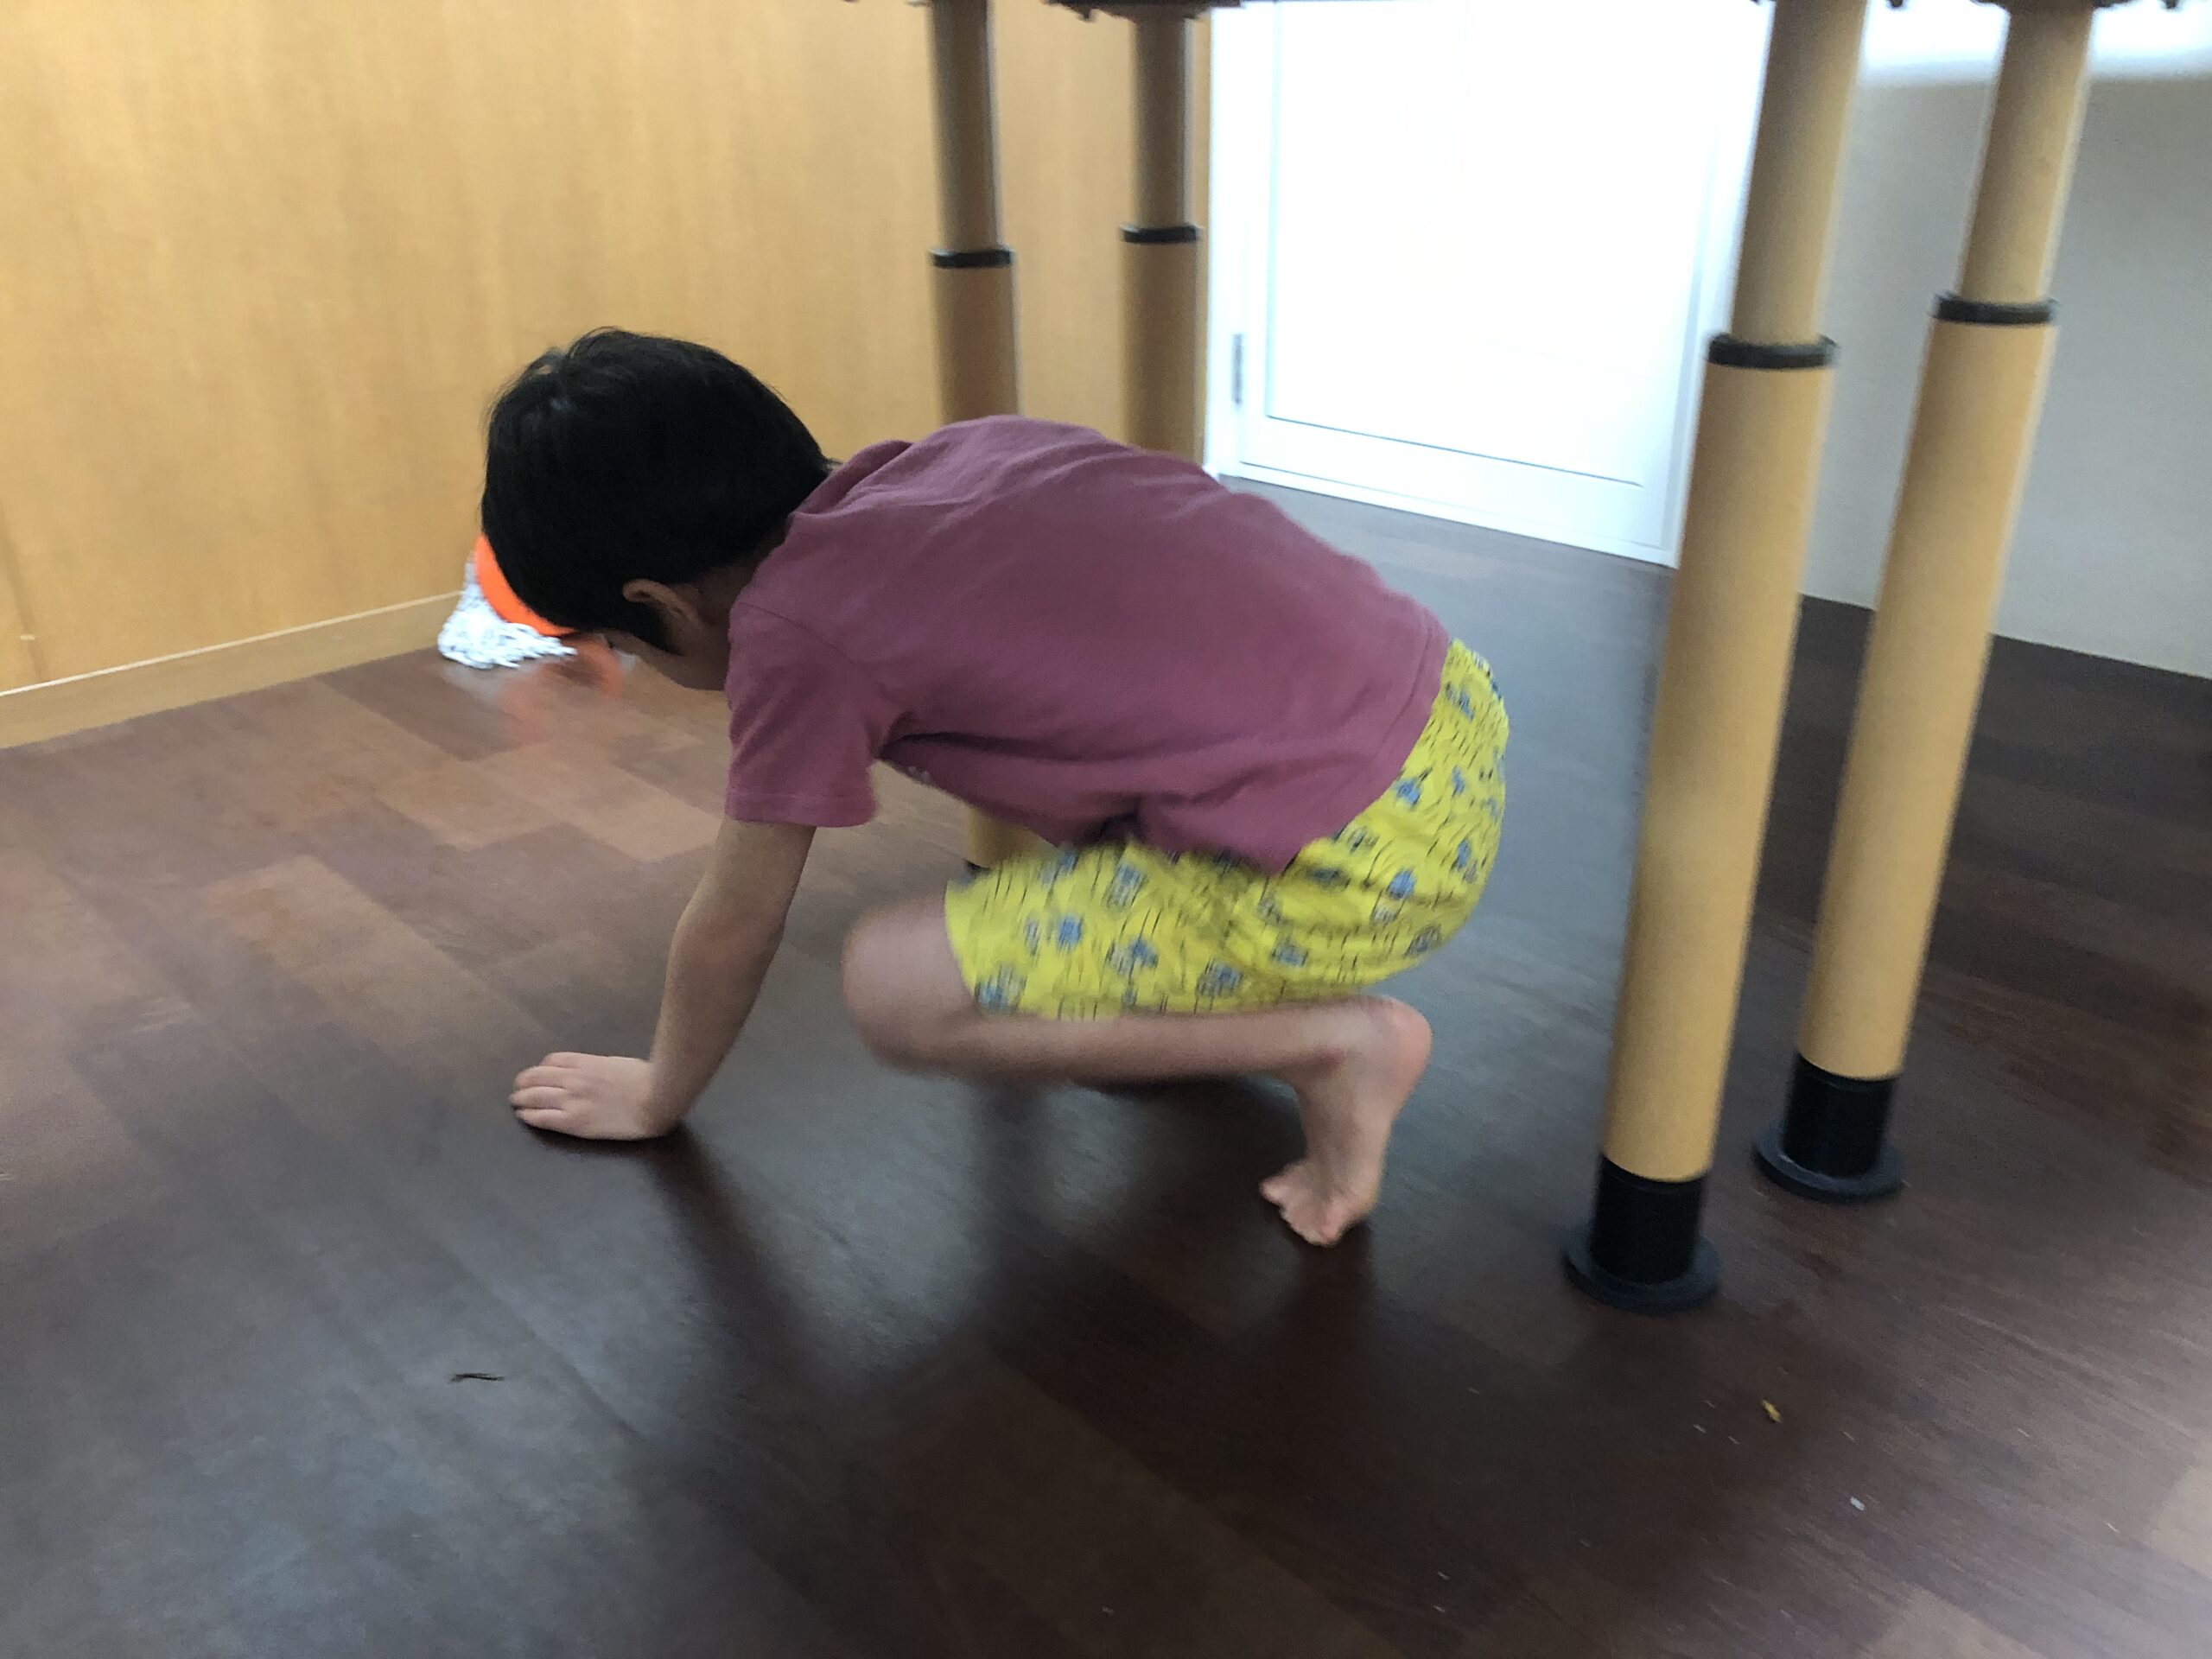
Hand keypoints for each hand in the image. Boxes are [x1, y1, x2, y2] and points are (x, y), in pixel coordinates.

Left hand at [509, 1053, 677, 1140]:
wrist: (654, 1100)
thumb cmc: (645, 1080)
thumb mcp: (618, 1063)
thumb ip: (599, 1067)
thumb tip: (593, 1072)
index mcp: (586, 1063)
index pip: (552, 1061)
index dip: (540, 1068)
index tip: (538, 1074)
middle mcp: (573, 1078)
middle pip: (537, 1076)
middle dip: (524, 1082)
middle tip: (518, 1088)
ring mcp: (572, 1100)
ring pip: (535, 1096)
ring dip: (521, 1098)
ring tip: (516, 1102)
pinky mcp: (574, 1121)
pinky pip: (543, 1117)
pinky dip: (529, 1116)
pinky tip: (524, 1116)